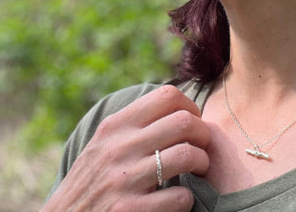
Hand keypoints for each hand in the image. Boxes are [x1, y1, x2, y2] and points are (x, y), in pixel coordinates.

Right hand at [41, 85, 210, 211]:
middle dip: (203, 134)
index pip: (167, 96)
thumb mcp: (104, 142)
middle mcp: (119, 147)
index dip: (190, 107)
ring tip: (198, 170)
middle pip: (183, 122)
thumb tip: (175, 103)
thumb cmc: (92, 180)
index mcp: (116, 125)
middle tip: (202, 147)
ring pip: (185, 155)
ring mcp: (124, 179)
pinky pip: (179, 197)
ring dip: (201, 163)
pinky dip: (187, 199)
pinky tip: (180, 199)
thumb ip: (133, 123)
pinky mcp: (129, 211)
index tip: (193, 122)